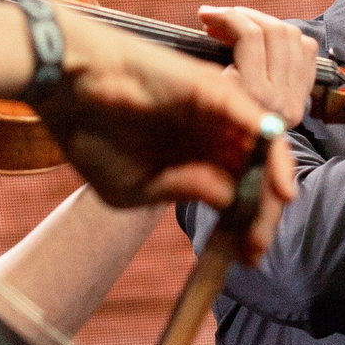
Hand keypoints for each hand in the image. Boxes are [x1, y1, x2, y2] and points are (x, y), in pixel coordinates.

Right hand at [36, 9, 297, 255]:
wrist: (65, 86)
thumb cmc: (90, 132)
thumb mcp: (133, 185)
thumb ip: (182, 191)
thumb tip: (228, 198)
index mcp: (190, 155)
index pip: (233, 191)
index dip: (246, 226)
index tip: (246, 258)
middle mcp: (210, 133)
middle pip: (255, 175)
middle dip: (261, 216)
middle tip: (257, 251)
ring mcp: (216, 112)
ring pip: (263, 153)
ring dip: (270, 193)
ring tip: (264, 229)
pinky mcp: (218, 92)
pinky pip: (259, 124)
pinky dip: (274, 156)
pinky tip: (279, 188)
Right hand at [198, 5, 318, 129]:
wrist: (246, 164)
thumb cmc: (213, 130)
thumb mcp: (207, 97)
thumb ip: (212, 67)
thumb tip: (209, 21)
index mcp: (256, 96)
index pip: (251, 38)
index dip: (228, 17)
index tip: (205, 15)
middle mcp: (283, 96)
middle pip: (274, 31)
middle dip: (245, 15)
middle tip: (221, 16)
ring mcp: (299, 95)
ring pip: (292, 35)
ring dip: (263, 21)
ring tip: (239, 24)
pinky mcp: (305, 93)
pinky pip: (305, 48)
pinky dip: (286, 37)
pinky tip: (264, 40)